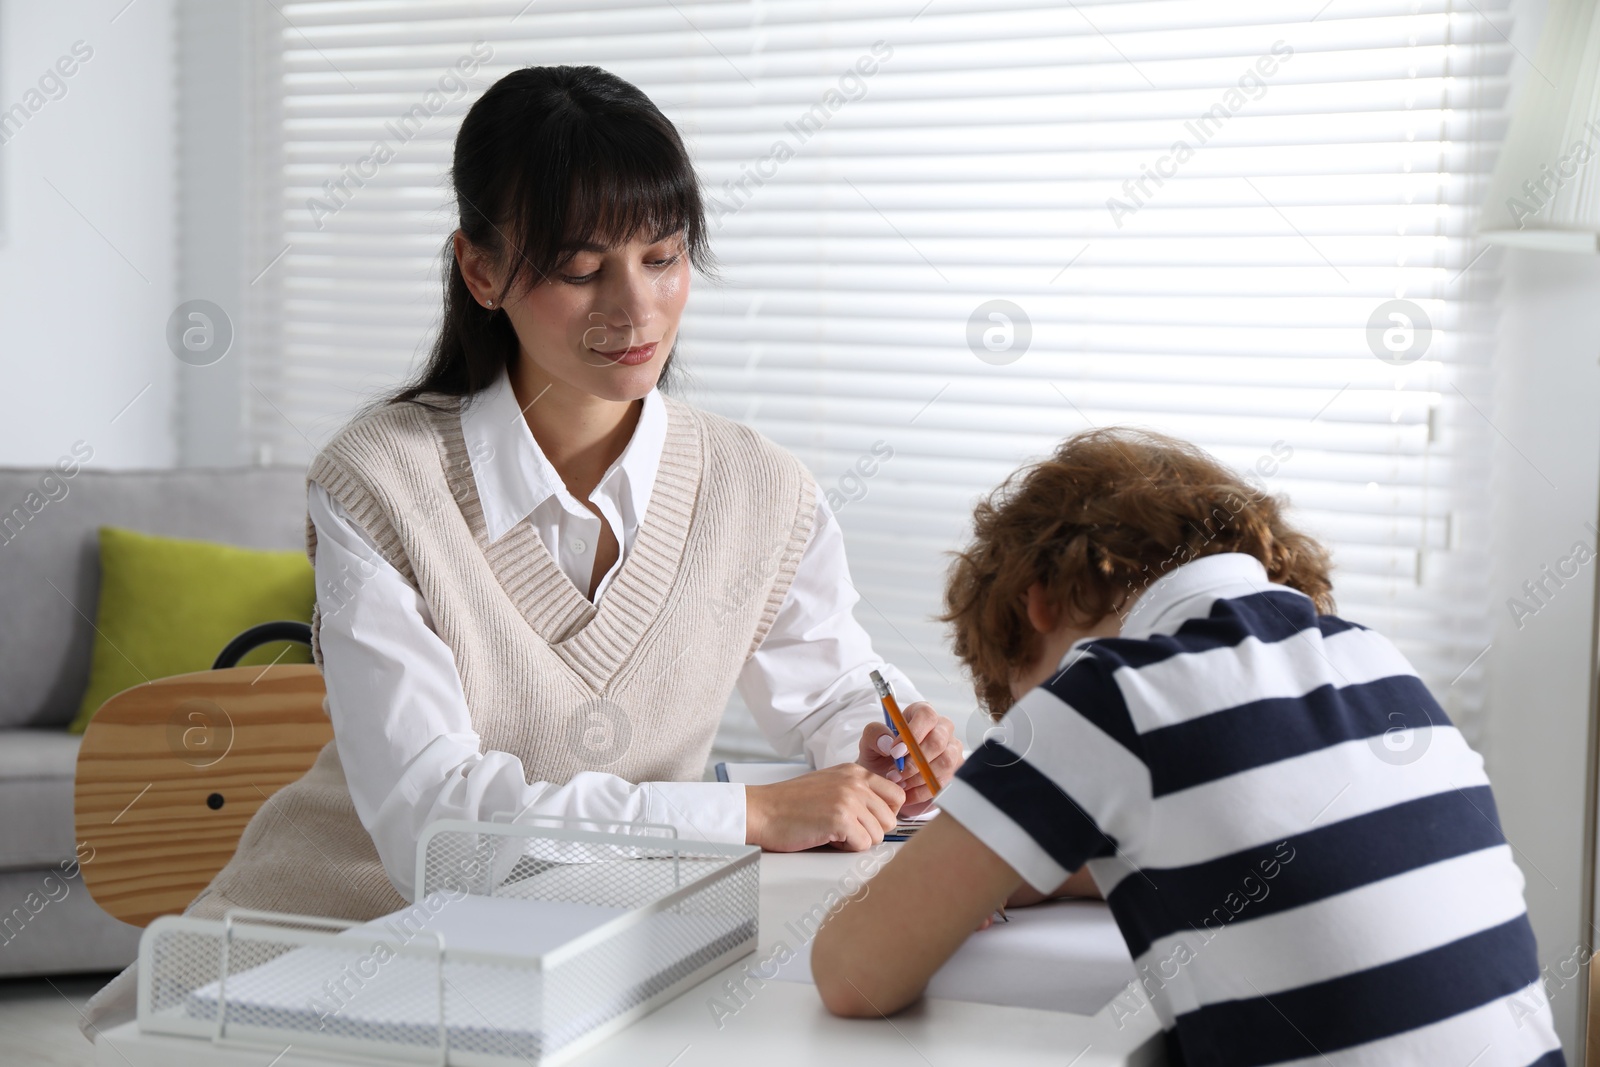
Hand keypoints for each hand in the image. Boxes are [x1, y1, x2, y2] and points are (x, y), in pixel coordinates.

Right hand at [745, 763, 904, 851]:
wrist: (762, 810)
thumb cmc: (791, 803)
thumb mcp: (830, 785)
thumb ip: (858, 792)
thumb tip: (886, 814)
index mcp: (855, 771)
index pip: (897, 795)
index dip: (885, 814)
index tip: (868, 821)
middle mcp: (855, 782)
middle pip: (890, 819)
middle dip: (870, 831)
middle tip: (845, 829)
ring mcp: (849, 799)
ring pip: (877, 835)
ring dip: (855, 840)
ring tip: (830, 830)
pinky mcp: (840, 819)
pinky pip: (862, 845)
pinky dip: (845, 847)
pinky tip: (826, 837)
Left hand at [857, 702, 962, 816]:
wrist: (887, 778)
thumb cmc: (881, 756)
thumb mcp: (869, 743)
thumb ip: (874, 735)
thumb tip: (888, 743)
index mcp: (921, 714)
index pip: (926, 715)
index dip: (913, 733)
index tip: (895, 752)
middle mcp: (942, 728)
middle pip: (938, 740)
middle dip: (914, 762)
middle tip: (894, 774)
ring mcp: (952, 749)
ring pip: (945, 762)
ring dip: (919, 777)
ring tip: (899, 783)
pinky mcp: (954, 771)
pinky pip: (944, 781)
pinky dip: (923, 791)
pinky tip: (907, 793)